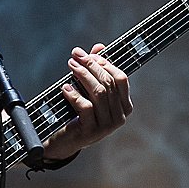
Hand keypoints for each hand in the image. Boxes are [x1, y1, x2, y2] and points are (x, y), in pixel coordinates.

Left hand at [44, 44, 131, 161]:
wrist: (64, 141)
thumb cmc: (77, 112)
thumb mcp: (87, 90)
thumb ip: (95, 70)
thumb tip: (99, 46)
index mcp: (124, 106)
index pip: (120, 78)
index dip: (104, 63)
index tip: (87, 54)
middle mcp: (120, 117)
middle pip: (108, 83)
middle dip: (90, 66)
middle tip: (75, 56)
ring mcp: (107, 126)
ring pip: (99, 93)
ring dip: (82, 76)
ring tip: (70, 66)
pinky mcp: (91, 132)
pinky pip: (86, 107)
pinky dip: (74, 94)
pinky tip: (65, 88)